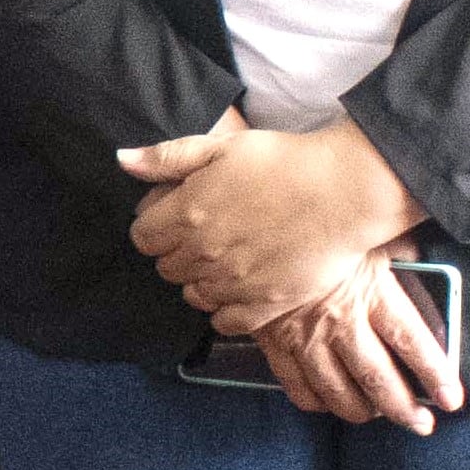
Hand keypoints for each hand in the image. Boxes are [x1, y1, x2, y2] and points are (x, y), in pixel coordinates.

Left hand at [119, 110, 421, 327]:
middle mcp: (205, 252)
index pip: (142, 238)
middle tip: (205, 240)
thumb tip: (122, 160)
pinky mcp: (267, 303)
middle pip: (166, 268)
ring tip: (226, 262)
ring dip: (202, 281)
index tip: (176, 222)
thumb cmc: (284, 162)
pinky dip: (226, 311)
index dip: (156, 230)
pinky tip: (241, 289)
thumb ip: (167, 157)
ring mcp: (235, 281)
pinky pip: (226, 323)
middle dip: (178, 254)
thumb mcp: (221, 146)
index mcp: (187, 213)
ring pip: (193, 295)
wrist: (347, 191)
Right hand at [251, 247, 463, 433]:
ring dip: (361, 411)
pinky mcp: (274, 344)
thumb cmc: (316, 229)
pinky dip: (316, 402)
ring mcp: (304, 337)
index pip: (412, 343)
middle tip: (421, 424)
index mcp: (369, 292)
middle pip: (377, 378)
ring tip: (376, 415)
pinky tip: (328, 400)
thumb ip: (399, 253)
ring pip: (338, 392)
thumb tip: (422, 263)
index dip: (436, 375)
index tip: (451, 399)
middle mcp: (339, 322)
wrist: (250, 228)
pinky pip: (298, 387)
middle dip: (403, 409)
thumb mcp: (366, 233)